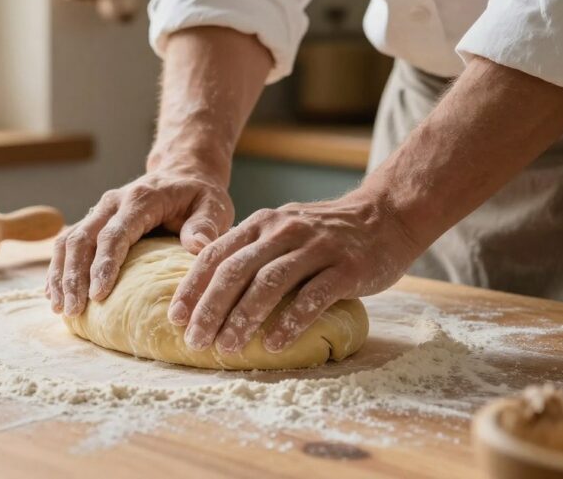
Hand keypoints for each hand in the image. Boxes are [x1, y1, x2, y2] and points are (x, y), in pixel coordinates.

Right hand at [45, 168, 233, 316]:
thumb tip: (197, 246)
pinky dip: (58, 269)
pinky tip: (53, 294)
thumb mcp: (213, 205)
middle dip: (74, 276)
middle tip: (72, 310)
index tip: (98, 296)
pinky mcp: (94, 221)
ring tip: (60, 308)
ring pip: (68, 241)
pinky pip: (68, 243)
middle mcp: (113, 202)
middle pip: (82, 239)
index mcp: (141, 200)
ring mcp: (99, 211)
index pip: (114, 234)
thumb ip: (205, 225)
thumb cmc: (200, 196)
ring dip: (61, 275)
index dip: (103, 265)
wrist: (183, 173)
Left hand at [168, 191, 422, 353]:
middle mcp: (283, 232)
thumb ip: (250, 251)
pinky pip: (312, 297)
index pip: (216, 255)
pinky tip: (274, 345)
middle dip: (210, 309)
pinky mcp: (345, 268)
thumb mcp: (282, 230)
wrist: (386, 216)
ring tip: (227, 347)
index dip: (193, 288)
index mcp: (261, 224)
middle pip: (236, 271)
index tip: (176, 318)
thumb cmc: (326, 233)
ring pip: (269, 283)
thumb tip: (208, 290)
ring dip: (243, 318)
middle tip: (195, 341)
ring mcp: (315, 248)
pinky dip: (290, 322)